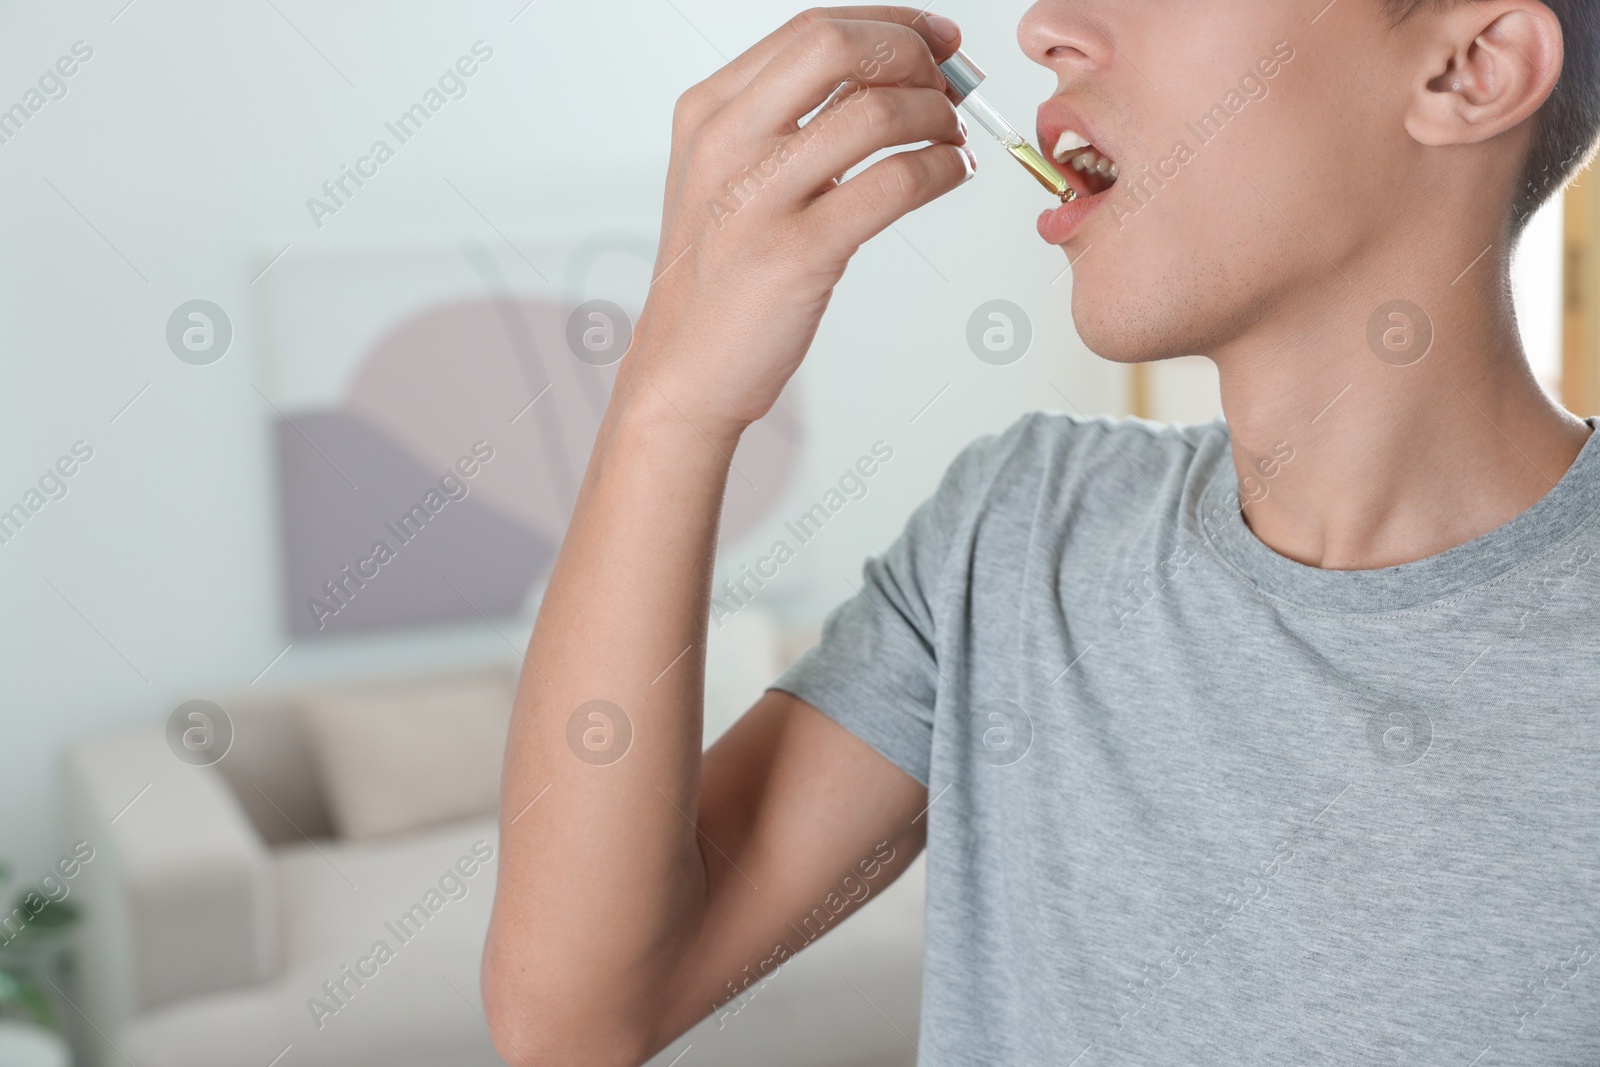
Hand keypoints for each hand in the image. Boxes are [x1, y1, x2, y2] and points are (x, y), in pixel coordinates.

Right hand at [617, 7, 971, 440]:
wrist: (685, 368)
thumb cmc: (717, 277)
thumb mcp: (727, 177)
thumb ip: (784, 121)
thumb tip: (880, 74)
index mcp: (708, 111)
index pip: (811, 30)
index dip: (890, 24)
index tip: (936, 39)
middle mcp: (726, 142)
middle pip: (837, 47)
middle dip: (913, 54)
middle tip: (948, 84)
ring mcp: (759, 197)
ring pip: (875, 113)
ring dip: (937, 116)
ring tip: (952, 138)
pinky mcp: (798, 253)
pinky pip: (894, 184)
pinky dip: (942, 170)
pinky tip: (951, 175)